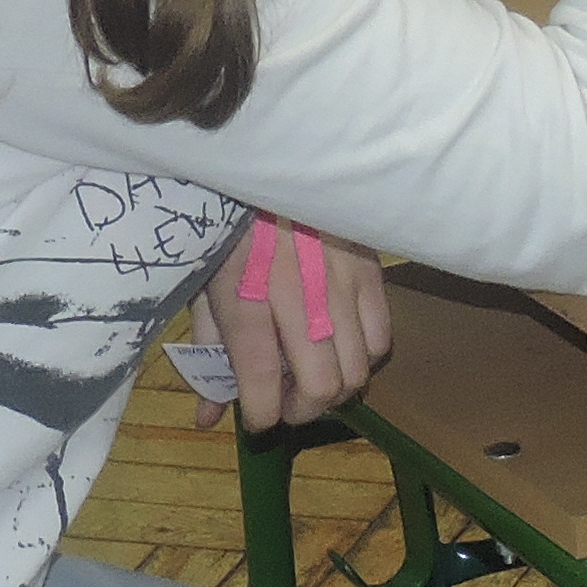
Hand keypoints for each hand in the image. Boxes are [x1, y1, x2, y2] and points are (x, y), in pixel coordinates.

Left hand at [187, 218, 394, 431]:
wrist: (270, 168)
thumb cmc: (231, 231)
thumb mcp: (205, 288)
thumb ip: (209, 354)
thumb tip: (208, 415)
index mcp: (246, 299)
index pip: (261, 379)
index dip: (261, 415)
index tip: (258, 418)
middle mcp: (298, 297)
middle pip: (321, 387)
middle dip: (302, 411)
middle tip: (288, 403)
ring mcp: (341, 286)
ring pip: (357, 371)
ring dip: (335, 390)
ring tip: (315, 378)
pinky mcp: (370, 273)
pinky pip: (380, 340)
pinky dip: (362, 358)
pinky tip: (340, 348)